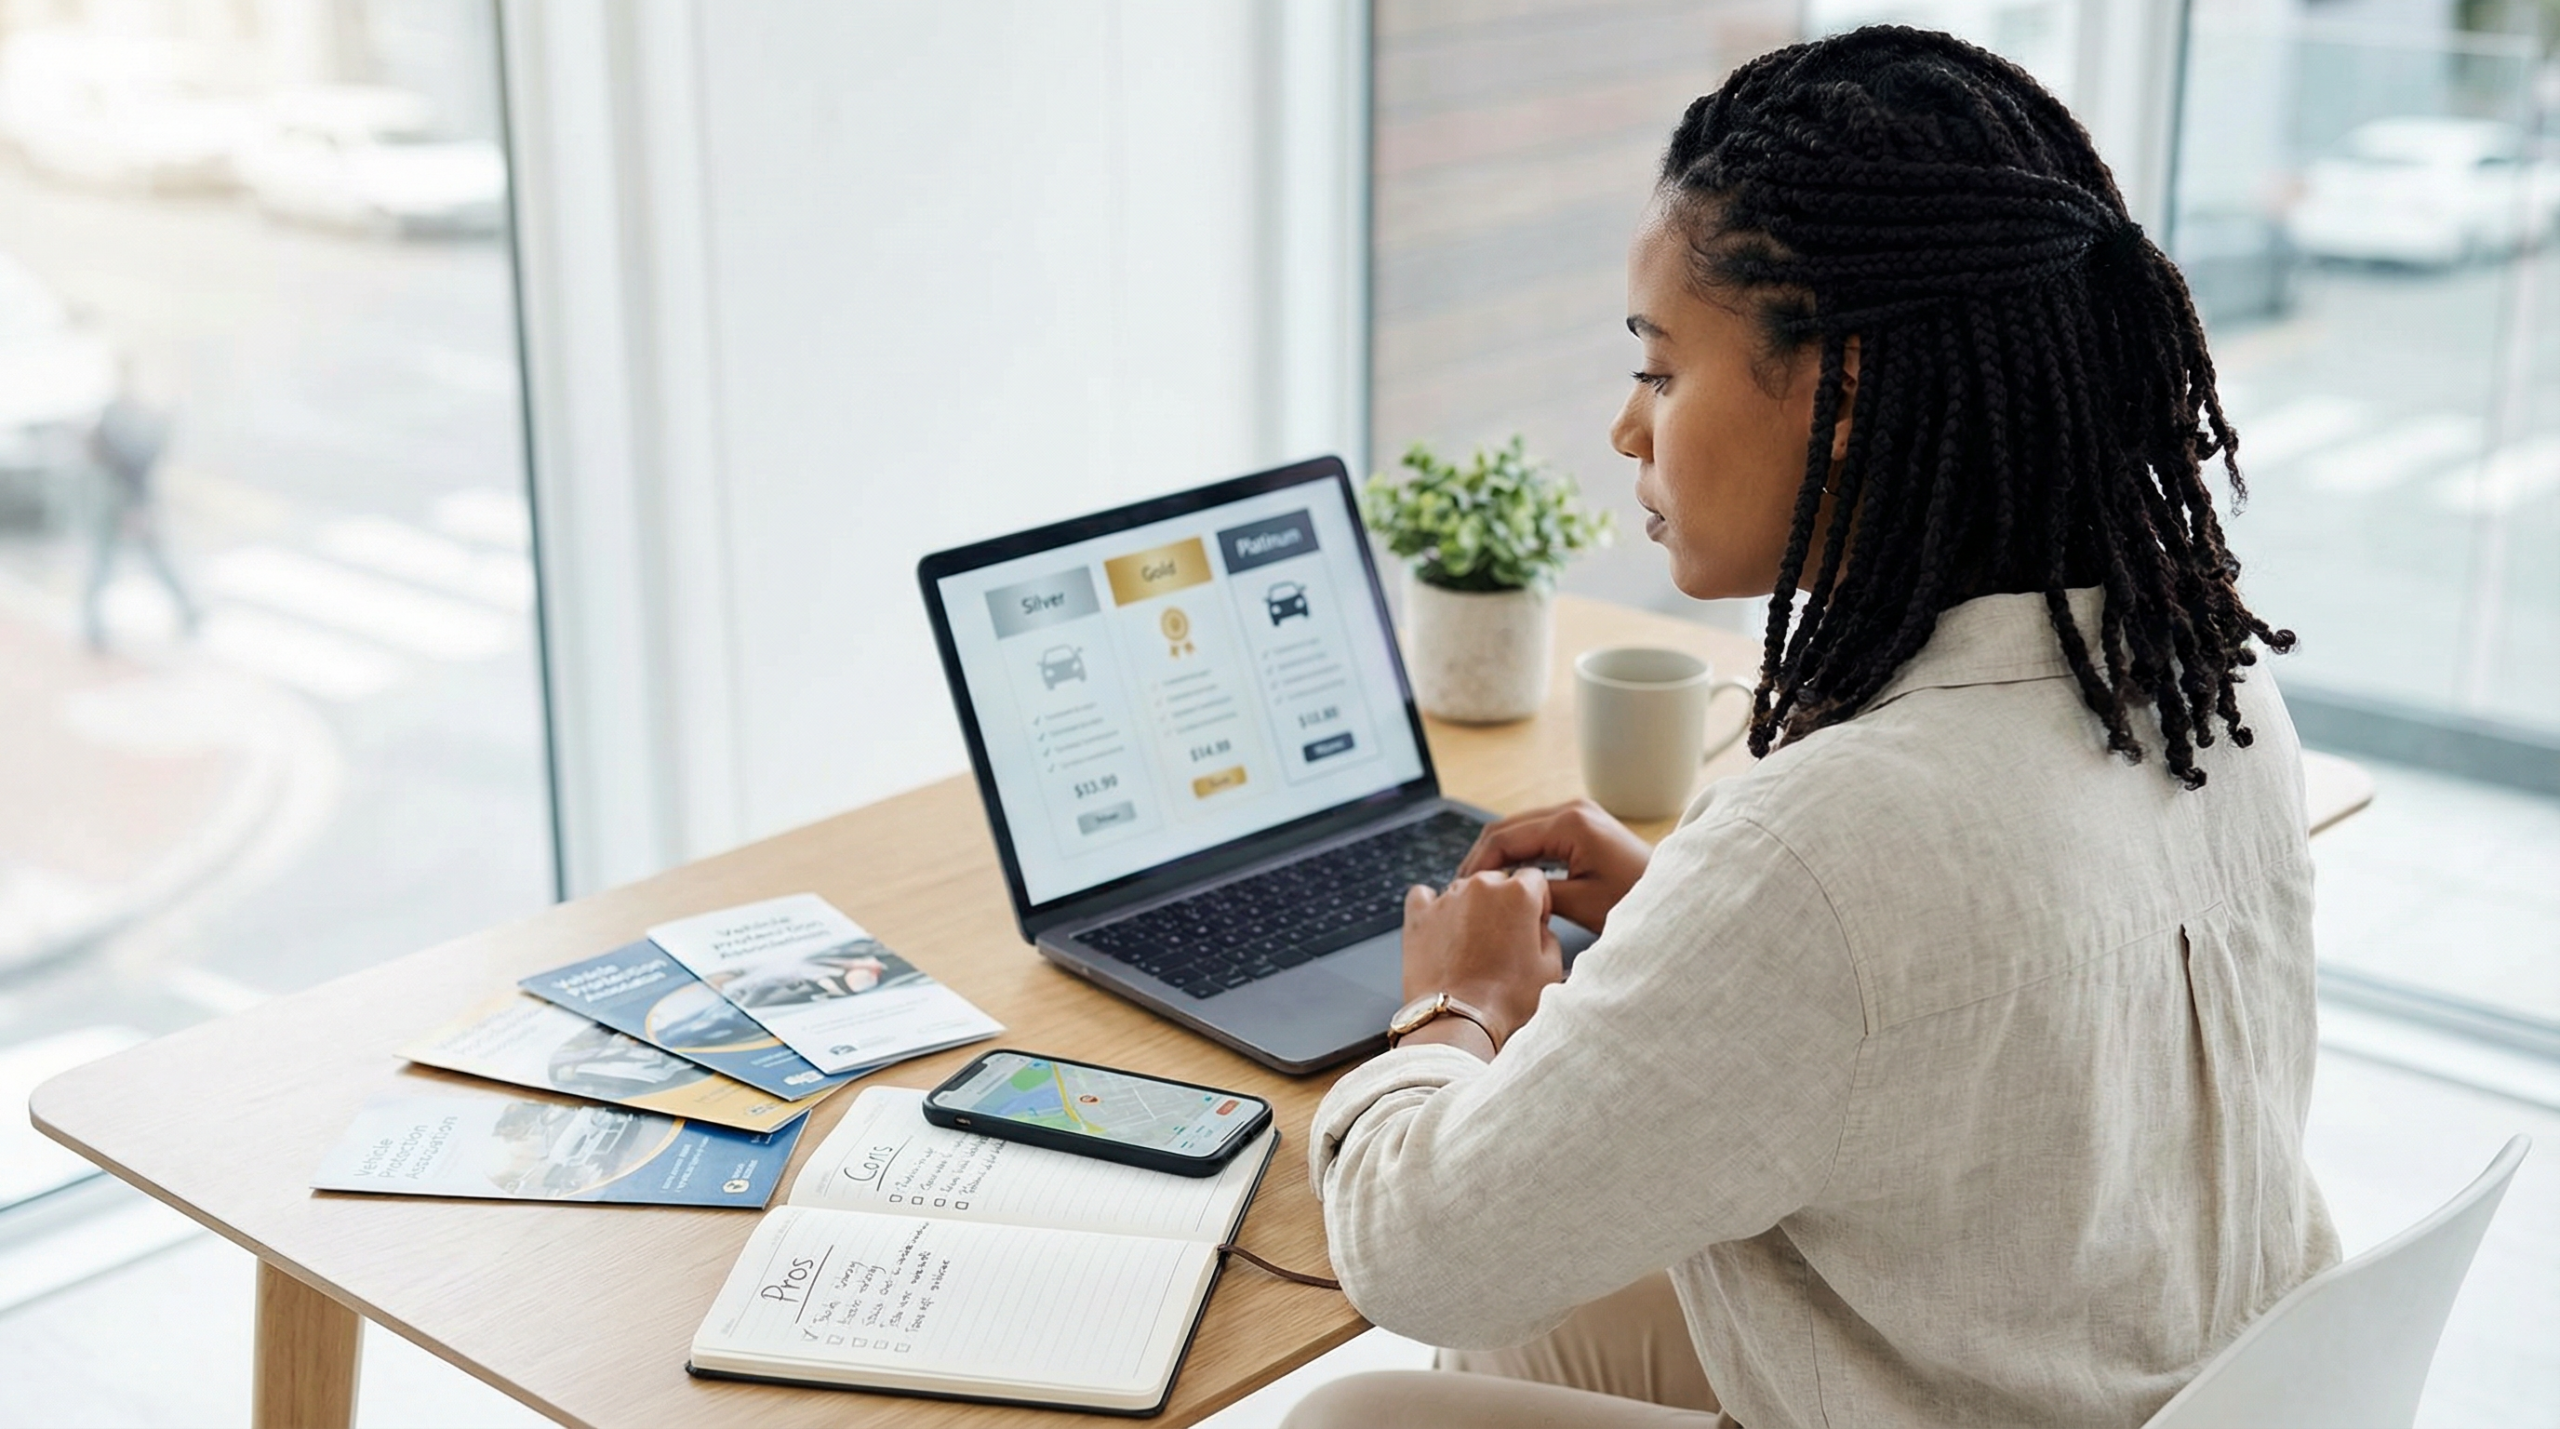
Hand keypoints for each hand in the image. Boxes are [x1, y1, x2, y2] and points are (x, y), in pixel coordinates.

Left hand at [1399, 870, 1562, 1050]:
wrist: (1459, 1020)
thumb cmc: (1505, 999)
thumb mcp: (1550, 967)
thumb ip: (1548, 934)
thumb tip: (1536, 927)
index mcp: (1518, 893)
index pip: (1533, 879)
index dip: (1536, 902)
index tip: (1532, 923)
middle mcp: (1481, 886)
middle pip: (1497, 881)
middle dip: (1503, 904)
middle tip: (1503, 940)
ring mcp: (1446, 898)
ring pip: (1464, 889)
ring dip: (1470, 908)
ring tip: (1472, 945)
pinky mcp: (1418, 914)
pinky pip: (1424, 895)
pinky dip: (1432, 906)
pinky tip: (1440, 926)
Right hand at [1454, 799, 1651, 932]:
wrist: (1675, 895)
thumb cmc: (1635, 900)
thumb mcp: (1581, 903)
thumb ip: (1535, 893)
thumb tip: (1502, 892)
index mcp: (1570, 823)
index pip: (1504, 838)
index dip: (1478, 864)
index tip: (1461, 890)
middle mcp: (1572, 808)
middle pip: (1507, 827)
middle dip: (1482, 857)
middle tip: (1462, 888)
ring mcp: (1578, 813)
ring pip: (1520, 829)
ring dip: (1498, 854)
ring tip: (1480, 885)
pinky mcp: (1583, 824)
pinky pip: (1538, 833)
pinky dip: (1518, 852)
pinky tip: (1507, 875)